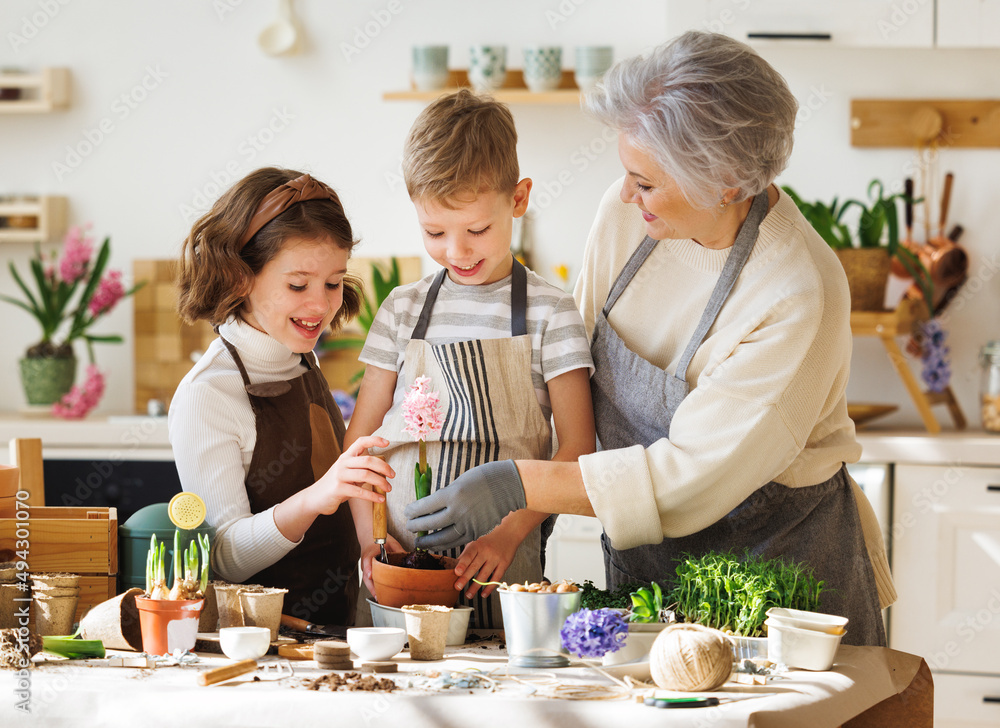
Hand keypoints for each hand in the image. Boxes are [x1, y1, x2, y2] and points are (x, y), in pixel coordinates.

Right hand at [309, 436, 394, 514]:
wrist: (315, 498)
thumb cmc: (336, 485)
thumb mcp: (348, 473)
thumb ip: (362, 469)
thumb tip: (383, 471)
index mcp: (346, 456)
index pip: (360, 442)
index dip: (374, 440)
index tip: (387, 442)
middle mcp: (342, 463)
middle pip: (368, 460)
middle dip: (384, 467)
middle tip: (393, 475)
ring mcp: (339, 475)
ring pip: (365, 474)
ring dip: (380, 482)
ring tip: (388, 488)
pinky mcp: (338, 489)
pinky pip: (359, 491)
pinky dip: (372, 496)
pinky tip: (380, 499)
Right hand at [360, 533, 404, 593]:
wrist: (368, 536)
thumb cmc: (379, 540)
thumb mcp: (391, 542)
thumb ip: (398, 551)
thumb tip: (409, 560)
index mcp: (370, 552)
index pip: (367, 561)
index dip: (368, 568)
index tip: (370, 575)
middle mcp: (366, 562)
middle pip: (366, 576)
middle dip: (372, 586)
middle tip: (379, 596)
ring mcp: (365, 567)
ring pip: (367, 580)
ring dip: (373, 589)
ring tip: (380, 599)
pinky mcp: (367, 571)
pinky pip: (369, 580)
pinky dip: (373, 587)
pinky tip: (379, 594)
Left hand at [404, 460, 526, 550]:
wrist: (511, 486)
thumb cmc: (485, 478)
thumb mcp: (461, 481)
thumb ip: (447, 495)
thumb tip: (432, 506)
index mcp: (452, 494)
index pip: (425, 506)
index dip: (413, 511)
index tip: (407, 512)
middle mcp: (458, 511)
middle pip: (430, 523)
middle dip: (416, 526)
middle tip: (408, 527)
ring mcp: (468, 524)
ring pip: (442, 538)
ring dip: (428, 541)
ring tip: (419, 541)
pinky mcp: (476, 532)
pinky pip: (456, 542)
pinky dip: (444, 544)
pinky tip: (437, 544)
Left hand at [454, 530, 517, 598]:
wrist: (508, 535)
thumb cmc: (488, 542)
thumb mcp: (476, 544)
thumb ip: (466, 555)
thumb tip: (454, 568)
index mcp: (478, 545)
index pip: (469, 555)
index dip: (462, 564)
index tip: (456, 572)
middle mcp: (487, 551)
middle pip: (475, 567)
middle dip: (465, 578)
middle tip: (457, 587)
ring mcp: (496, 558)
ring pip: (485, 575)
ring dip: (475, 587)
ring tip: (468, 595)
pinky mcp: (504, 565)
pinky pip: (496, 579)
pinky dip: (489, 588)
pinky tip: (483, 594)